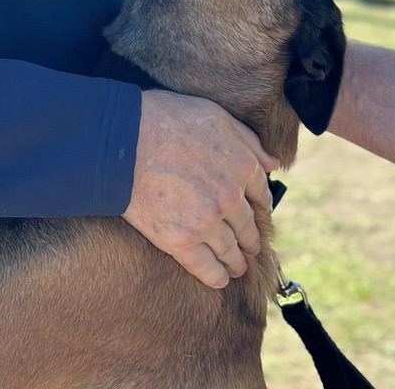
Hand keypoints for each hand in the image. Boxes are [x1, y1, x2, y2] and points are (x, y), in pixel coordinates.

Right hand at [122, 89, 277, 288]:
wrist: (122, 140)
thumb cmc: (165, 119)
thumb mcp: (214, 115)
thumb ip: (247, 140)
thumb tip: (273, 163)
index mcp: (241, 165)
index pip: (261, 195)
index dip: (259, 206)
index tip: (256, 214)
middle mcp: (230, 198)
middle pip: (248, 227)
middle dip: (251, 239)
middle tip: (251, 247)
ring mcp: (207, 222)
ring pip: (231, 251)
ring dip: (237, 262)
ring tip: (237, 267)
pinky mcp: (181, 242)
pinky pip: (207, 269)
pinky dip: (217, 277)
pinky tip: (220, 279)